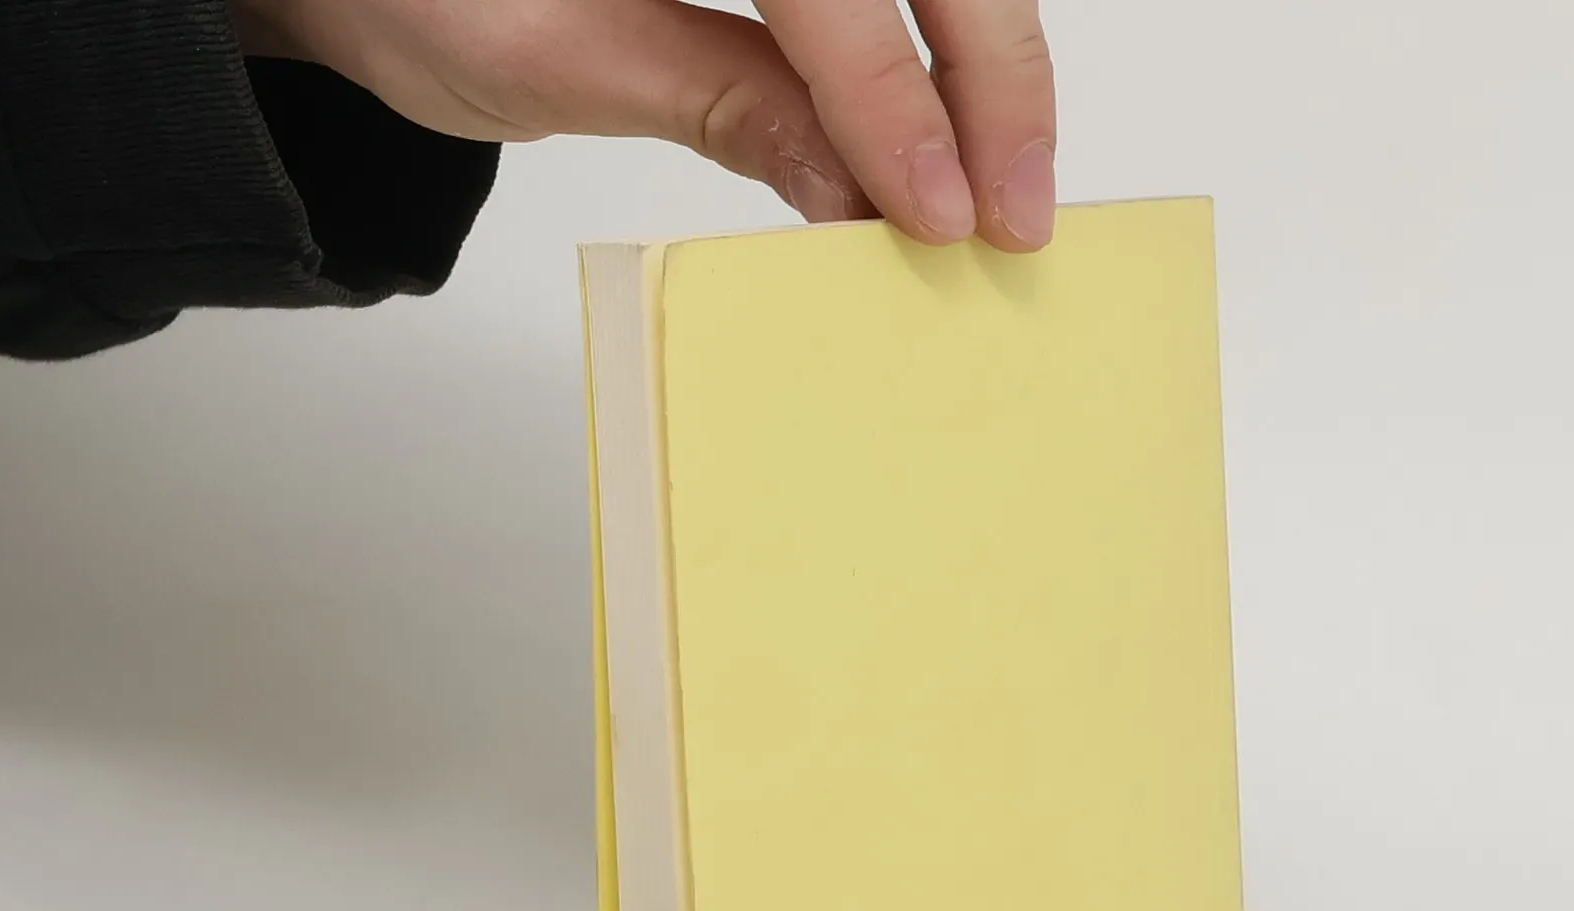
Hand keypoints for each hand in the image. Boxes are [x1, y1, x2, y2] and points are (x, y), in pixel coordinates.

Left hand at [232, 0, 1057, 250]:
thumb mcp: (554, 55)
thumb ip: (720, 100)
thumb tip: (858, 186)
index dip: (896, 95)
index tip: (938, 210)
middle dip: (990, 69)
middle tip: (1019, 207)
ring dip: (986, 55)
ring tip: (1010, 175)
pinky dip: (934, 37)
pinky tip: (958, 118)